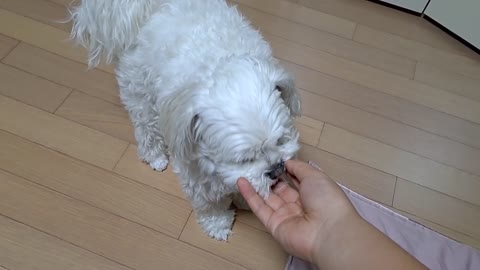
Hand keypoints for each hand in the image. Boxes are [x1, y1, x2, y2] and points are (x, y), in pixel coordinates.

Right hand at [237, 160, 358, 261]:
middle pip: (280, 190)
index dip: (284, 170)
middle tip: (257, 164)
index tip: (273, 160)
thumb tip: (286, 162)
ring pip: (268, 198)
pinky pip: (260, 208)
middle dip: (269, 177)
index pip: (295, 180)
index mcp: (313, 193)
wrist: (327, 231)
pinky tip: (241, 182)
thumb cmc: (327, 200)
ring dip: (256, 185)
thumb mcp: (315, 176)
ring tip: (245, 170)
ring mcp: (286, 216)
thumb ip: (298, 167)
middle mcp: (299, 205)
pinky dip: (250, 195)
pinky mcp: (273, 225)